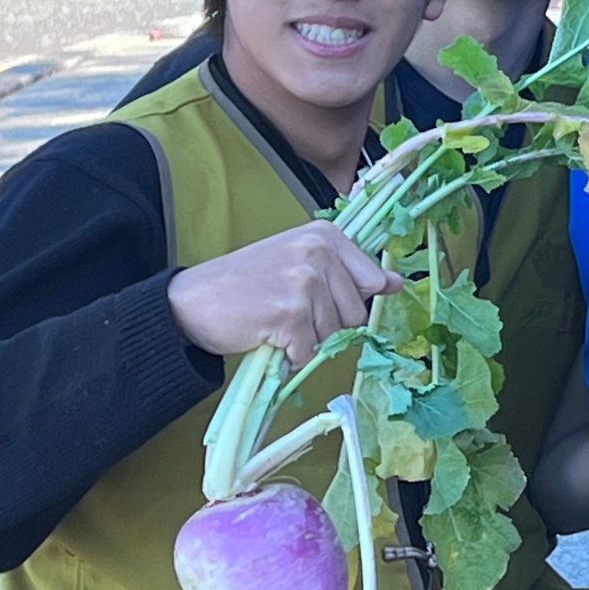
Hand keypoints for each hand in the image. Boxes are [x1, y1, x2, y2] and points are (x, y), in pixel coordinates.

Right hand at [166, 221, 399, 365]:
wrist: (190, 301)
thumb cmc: (246, 284)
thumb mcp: (300, 262)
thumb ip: (348, 270)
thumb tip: (398, 283)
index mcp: (326, 235)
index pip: (372, 280)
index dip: (349, 300)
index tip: (323, 299)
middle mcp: (319, 253)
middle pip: (356, 313)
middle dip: (326, 324)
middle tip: (288, 310)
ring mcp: (305, 282)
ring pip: (334, 335)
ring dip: (307, 339)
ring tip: (275, 320)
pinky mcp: (290, 314)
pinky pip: (309, 352)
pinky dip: (290, 354)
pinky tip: (267, 335)